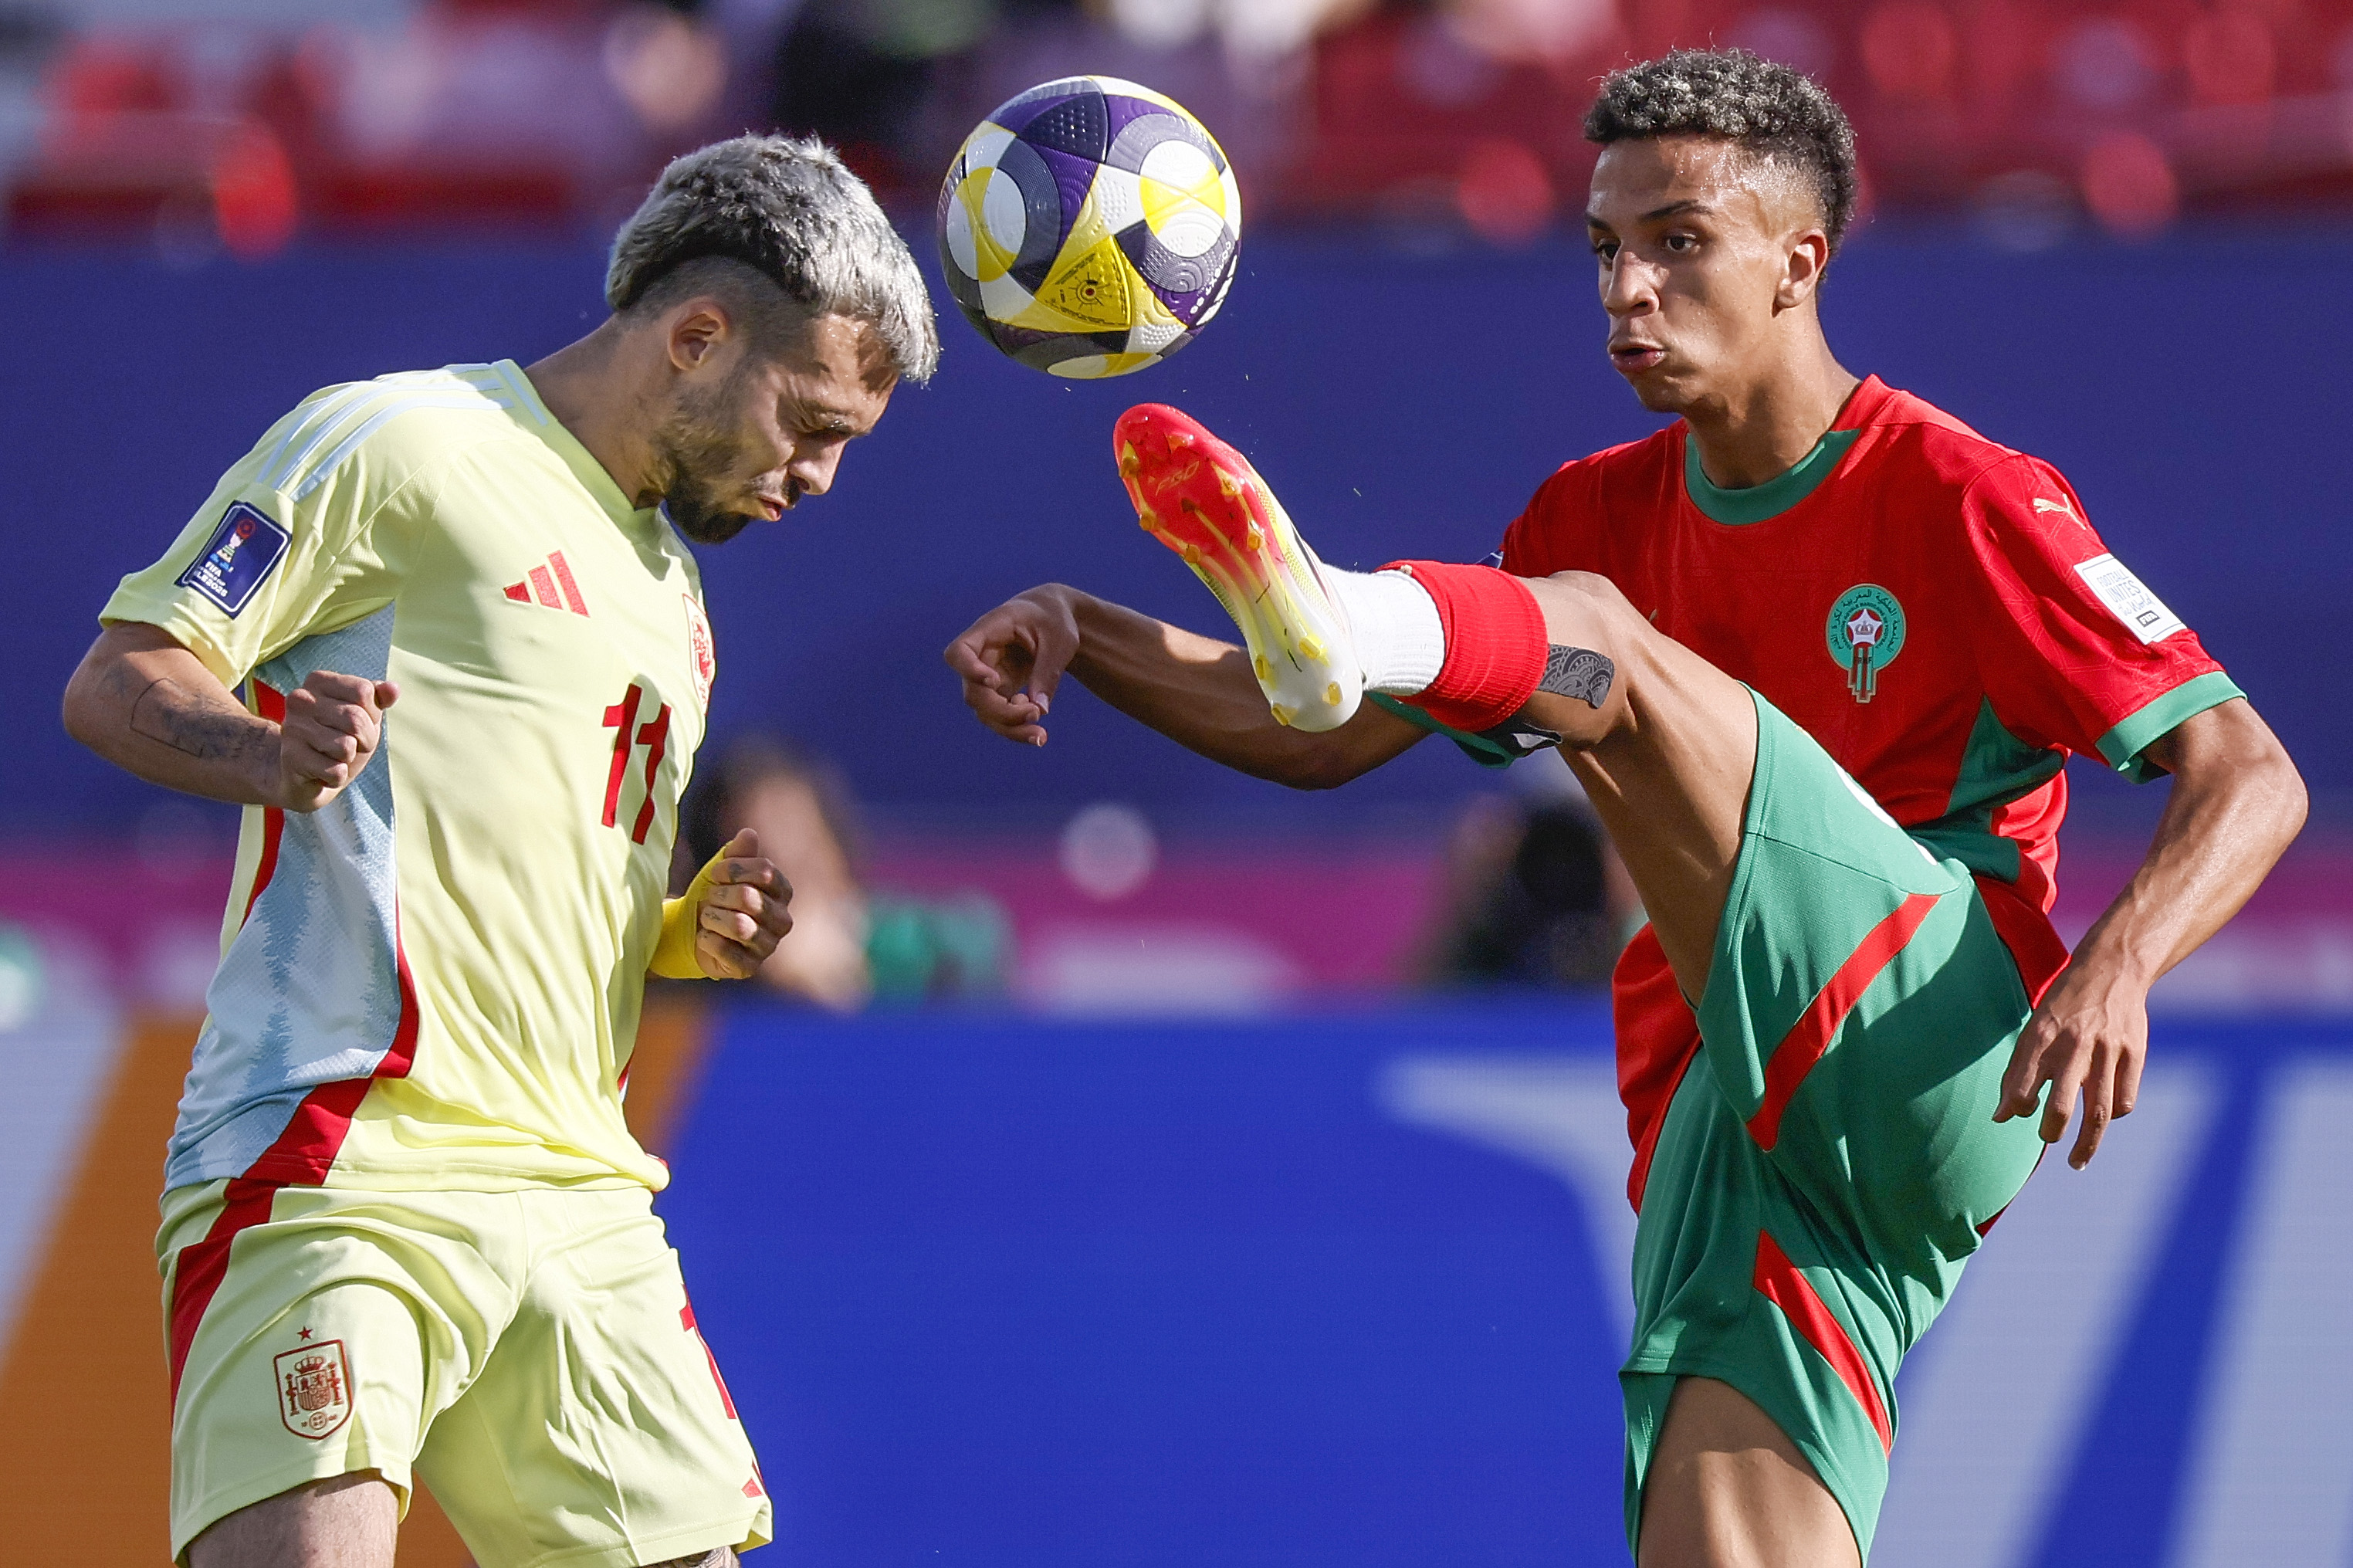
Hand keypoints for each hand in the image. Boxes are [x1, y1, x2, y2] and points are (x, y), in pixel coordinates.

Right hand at [278, 670, 399, 812]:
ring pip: (346, 746)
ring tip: (333, 756)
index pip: (364, 691)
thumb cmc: (339, 738)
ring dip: (349, 759)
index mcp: (318, 681)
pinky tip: (321, 771)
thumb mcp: (364, 716)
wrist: (305, 775)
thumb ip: (378, 699)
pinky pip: (335, 771)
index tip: (357, 723)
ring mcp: (292, 728)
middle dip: (364, 740)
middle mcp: (300, 699)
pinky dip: (337, 776)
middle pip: (356, 719)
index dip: (372, 714)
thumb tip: (393, 688)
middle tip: (349, 745)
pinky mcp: (290, 757)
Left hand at [688, 828, 795, 979]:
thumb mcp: (722, 869)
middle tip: (710, 899)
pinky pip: (726, 950)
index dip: (733, 869)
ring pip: (739, 925)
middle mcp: (783, 921)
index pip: (765, 871)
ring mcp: (768, 946)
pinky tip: (705, 937)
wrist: (692, 930)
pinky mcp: (749, 968)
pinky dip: (707, 939)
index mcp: (783, 892)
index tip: (715, 873)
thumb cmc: (715, 895)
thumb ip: (737, 852)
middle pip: (749, 897)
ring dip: (712, 917)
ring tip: (707, 917)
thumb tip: (749, 834)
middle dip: (719, 895)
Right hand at [944, 586, 1080, 745]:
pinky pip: (999, 716)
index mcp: (990, 630)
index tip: (994, 681)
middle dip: (1001, 712)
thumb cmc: (1054, 620)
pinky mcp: (999, 691)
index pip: (959, 652)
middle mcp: (981, 656)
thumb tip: (1040, 709)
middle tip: (1035, 714)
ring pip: (984, 711)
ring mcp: (987, 676)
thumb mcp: (1059, 640)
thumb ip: (1048, 671)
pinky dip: (1016, 727)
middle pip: (974, 692)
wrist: (1053, 618)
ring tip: (1041, 736)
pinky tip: (1037, 725)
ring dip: (1009, 728)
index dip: (968, 670)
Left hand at [1994, 952, 2149, 1168]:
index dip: (2016, 1107)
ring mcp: (2107, 1051)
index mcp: (2041, 1038)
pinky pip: (2123, 1101)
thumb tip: (2000, 1118)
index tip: (2019, 1112)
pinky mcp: (2134, 1054)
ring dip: (2086, 1143)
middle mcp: (2073, 1046)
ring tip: (2077, 1160)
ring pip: (2098, 1113)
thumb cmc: (2064, 1007)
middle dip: (2051, 1133)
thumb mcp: (2034, 1029)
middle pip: (2060, 1107)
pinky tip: (2103, 1117)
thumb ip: (2016, 1073)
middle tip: (2048, 1140)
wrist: (2112, 970)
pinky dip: (2112, 1114)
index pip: (2021, 1087)